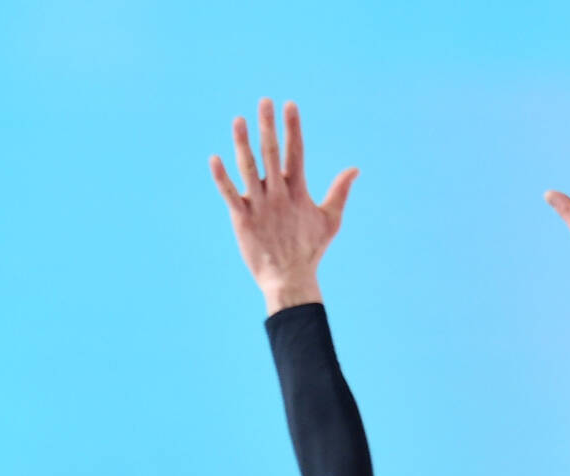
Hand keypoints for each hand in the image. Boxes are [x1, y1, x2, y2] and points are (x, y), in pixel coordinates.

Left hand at [210, 98, 358, 313]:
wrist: (289, 279)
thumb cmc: (310, 251)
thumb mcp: (331, 220)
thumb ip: (340, 192)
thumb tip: (356, 168)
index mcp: (299, 191)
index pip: (297, 152)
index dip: (293, 127)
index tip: (289, 105)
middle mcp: (278, 194)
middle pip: (272, 153)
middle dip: (268, 126)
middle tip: (264, 101)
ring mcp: (259, 206)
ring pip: (249, 168)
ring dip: (243, 143)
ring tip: (238, 119)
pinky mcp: (242, 219)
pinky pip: (229, 194)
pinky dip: (221, 177)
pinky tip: (213, 158)